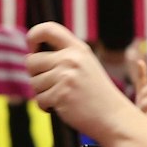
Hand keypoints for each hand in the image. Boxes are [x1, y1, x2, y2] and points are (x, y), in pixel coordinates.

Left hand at [24, 23, 139, 135]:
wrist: (115, 117)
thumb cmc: (97, 94)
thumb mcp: (86, 66)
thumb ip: (64, 56)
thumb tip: (31, 55)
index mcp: (79, 49)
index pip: (47, 29)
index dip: (33, 37)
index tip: (34, 49)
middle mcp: (72, 59)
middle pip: (31, 61)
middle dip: (37, 75)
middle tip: (57, 85)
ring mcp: (66, 77)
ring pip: (34, 83)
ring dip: (44, 93)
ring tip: (65, 97)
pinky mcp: (61, 95)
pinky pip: (39, 99)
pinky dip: (47, 107)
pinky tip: (65, 107)